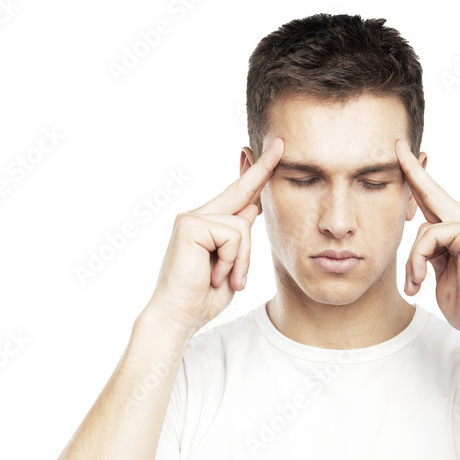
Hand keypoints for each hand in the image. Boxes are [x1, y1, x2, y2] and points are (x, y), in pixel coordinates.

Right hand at [145, 137, 283, 334]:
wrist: (178, 317)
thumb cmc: (203, 297)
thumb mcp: (231, 263)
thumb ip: (239, 236)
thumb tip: (253, 206)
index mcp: (207, 224)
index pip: (237, 195)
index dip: (254, 173)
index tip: (271, 151)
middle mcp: (197, 216)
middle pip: (241, 192)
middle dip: (262, 168)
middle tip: (281, 143)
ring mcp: (192, 218)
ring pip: (242, 226)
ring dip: (242, 260)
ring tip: (225, 279)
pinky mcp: (191, 225)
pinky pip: (233, 235)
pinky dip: (231, 261)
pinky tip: (214, 275)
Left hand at [395, 138, 459, 336]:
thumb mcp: (439, 274)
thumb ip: (430, 252)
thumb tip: (418, 239)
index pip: (435, 202)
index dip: (418, 180)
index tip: (404, 157)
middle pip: (433, 194)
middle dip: (413, 170)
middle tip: (397, 146)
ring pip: (424, 228)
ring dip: (412, 260)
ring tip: (415, 283)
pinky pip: (430, 237)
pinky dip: (419, 260)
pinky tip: (422, 281)